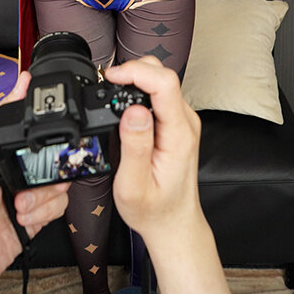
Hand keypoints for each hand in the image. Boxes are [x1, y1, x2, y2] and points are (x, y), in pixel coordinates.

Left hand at [0, 72, 69, 293]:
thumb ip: (3, 117)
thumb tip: (21, 82)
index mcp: (8, 151)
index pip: (40, 136)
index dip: (49, 139)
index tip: (51, 141)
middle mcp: (22, 170)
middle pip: (56, 159)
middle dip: (48, 171)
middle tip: (30, 177)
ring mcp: (32, 194)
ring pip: (62, 184)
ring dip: (42, 196)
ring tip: (19, 202)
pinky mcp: (40, 215)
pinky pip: (61, 207)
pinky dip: (44, 212)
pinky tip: (23, 215)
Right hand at [105, 57, 200, 237]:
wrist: (172, 222)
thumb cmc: (154, 209)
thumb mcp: (133, 185)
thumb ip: (134, 146)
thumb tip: (133, 111)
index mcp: (178, 135)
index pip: (164, 84)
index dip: (136, 72)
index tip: (111, 78)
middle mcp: (185, 122)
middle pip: (163, 75)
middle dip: (133, 70)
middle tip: (107, 83)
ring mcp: (182, 120)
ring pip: (161, 80)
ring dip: (136, 78)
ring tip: (112, 89)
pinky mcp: (176, 122)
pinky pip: (159, 93)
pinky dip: (139, 88)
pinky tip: (124, 100)